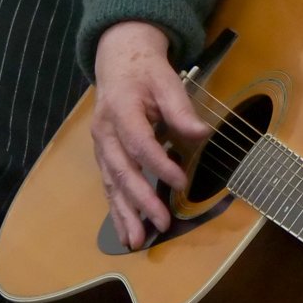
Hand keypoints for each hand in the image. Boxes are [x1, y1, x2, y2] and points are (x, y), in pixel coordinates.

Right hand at [90, 21, 209, 249]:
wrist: (119, 62)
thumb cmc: (146, 72)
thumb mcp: (167, 81)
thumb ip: (181, 109)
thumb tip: (201, 134)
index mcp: (121, 111)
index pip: (139, 143)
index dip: (159, 164)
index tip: (182, 182)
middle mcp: (105, 133)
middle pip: (121, 171)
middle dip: (140, 200)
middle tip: (160, 223)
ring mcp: (101, 147)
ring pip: (111, 184)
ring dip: (123, 214)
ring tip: (136, 241)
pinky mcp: (105, 157)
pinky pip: (109, 186)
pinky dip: (117, 210)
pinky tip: (126, 231)